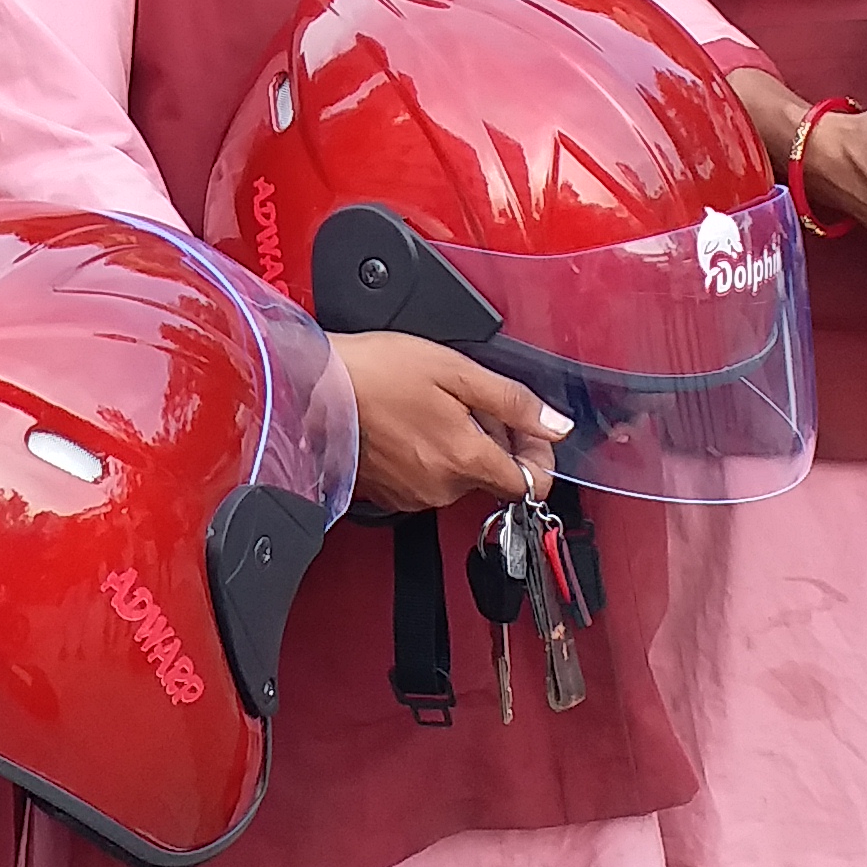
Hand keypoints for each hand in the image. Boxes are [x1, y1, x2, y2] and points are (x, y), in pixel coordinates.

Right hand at [339, 331, 562, 514]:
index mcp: (465, 460)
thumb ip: (512, 402)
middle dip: (495, 439)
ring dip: (462, 446)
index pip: (531, 484)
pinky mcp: (389, 495)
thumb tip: (556, 425)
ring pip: (461, 476)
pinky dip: (431, 455)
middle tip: (472, 399)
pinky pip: (429, 479)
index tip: (530, 430)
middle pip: (494, 475)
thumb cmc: (375, 372)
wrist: (310, 388)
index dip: (539, 455)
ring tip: (435, 405)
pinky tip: (412, 422)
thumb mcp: (455, 370)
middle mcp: (442, 489)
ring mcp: (413, 495)